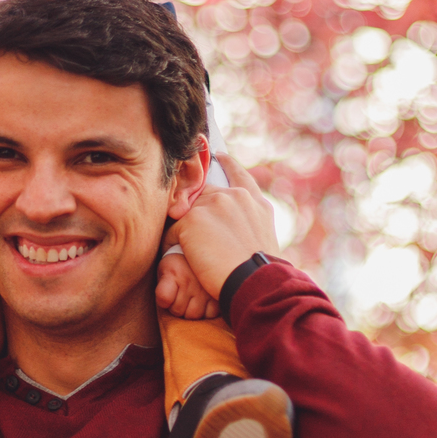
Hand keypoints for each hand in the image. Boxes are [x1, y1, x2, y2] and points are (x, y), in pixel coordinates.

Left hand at [155, 251, 219, 319]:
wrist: (202, 251)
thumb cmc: (178, 265)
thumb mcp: (164, 270)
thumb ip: (162, 287)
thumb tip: (165, 305)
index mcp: (174, 272)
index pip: (164, 299)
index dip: (163, 301)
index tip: (166, 295)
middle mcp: (190, 281)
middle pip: (178, 310)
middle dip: (176, 307)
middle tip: (180, 297)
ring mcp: (206, 288)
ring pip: (194, 315)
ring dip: (191, 311)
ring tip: (191, 300)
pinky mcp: (218, 294)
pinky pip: (211, 314)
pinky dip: (206, 312)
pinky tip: (204, 303)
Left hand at [165, 171, 278, 300]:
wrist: (255, 282)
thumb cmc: (261, 274)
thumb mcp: (264, 240)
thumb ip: (250, 224)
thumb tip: (235, 231)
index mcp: (255, 202)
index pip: (239, 175)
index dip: (228, 164)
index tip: (219, 156)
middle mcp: (235, 197)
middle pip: (204, 195)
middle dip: (196, 209)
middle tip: (191, 227)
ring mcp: (213, 205)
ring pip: (187, 213)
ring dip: (184, 230)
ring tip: (188, 251)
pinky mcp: (192, 220)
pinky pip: (172, 231)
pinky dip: (172, 245)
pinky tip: (179, 257)